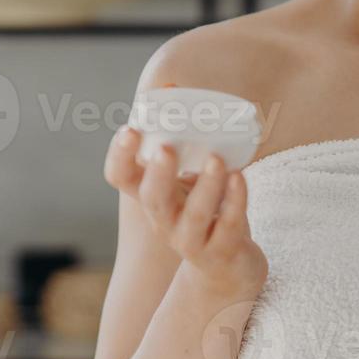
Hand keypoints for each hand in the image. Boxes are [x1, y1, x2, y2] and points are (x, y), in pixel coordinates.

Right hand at [104, 125, 266, 299]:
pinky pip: (228, 226)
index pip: (120, 177)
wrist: (226, 271)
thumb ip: (180, 144)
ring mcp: (191, 240)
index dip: (119, 155)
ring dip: (206, 185)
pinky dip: (235, 201)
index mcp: (151, 195)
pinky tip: (240, 178)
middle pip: (152, 199)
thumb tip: (172, 87)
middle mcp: (164, 220)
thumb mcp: (184, 181)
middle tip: (166, 148)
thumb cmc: (203, 213)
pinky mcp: (221, 252)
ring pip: (195, 215)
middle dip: (158, 173)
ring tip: (216, 160)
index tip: (130, 129)